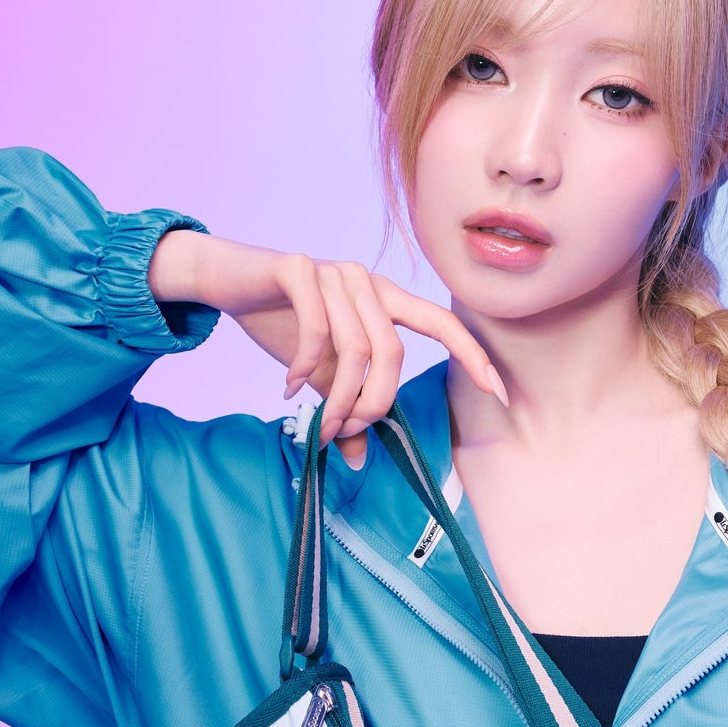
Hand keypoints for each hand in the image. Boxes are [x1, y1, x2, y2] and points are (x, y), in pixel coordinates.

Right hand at [148, 230, 505, 453]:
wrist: (226, 281)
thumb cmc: (281, 322)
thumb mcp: (319, 373)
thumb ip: (344, 404)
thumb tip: (357, 457)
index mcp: (385, 299)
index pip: (442, 324)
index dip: (473, 356)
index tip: (500, 393)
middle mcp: (368, 281)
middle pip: (394, 353)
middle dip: (373, 404)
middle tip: (344, 433)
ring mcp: (336, 271)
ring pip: (357, 349)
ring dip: (338, 397)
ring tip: (317, 423)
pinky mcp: (300, 269)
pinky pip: (317, 330)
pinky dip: (304, 368)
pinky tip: (287, 387)